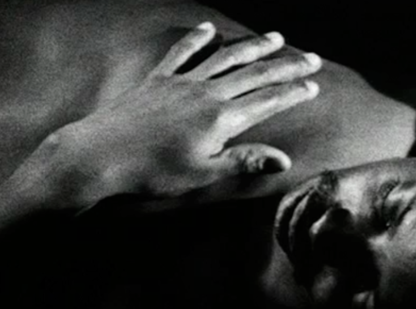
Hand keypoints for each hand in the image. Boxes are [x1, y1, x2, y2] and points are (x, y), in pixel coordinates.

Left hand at [22, 23, 321, 209]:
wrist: (102, 154)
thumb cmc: (153, 171)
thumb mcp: (203, 173)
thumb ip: (243, 162)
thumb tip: (284, 161)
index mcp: (220, 118)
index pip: (267, 100)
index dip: (293, 92)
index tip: (313, 85)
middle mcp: (205, 92)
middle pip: (254, 73)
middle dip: (285, 65)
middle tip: (311, 58)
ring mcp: (180, 82)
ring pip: (224, 57)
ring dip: (252, 46)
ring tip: (275, 37)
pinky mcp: (158, 80)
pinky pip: (182, 53)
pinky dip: (197, 39)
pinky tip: (209, 29)